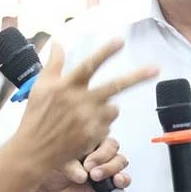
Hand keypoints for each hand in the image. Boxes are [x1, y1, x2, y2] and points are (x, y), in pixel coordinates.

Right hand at [15, 39, 156, 172]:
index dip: (105, 52)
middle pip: (115, 86)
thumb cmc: (35, 115)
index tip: (120, 41)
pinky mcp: (94, 136)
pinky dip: (101, 123)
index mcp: (67, 86)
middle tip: (156, 68)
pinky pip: (108, 125)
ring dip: (107, 107)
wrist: (33, 150)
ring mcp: (89, 120)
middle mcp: (80, 102)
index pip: (90, 65)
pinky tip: (85, 127)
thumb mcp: (41, 86)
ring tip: (87, 113)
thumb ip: (54, 62)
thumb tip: (57, 41)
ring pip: (114, 108)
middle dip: (138, 76)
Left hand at [42, 137, 130, 191]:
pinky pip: (124, 177)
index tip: (86, 160)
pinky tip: (115, 182)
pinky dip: (123, 180)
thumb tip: (82, 175)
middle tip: (90, 169)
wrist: (54, 190)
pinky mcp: (112, 179)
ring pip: (120, 160)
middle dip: (102, 158)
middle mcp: (99, 148)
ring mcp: (107, 163)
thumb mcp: (57, 162)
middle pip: (112, 146)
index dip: (94, 144)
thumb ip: (70, 165)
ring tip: (95, 177)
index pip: (99, 131)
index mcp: (87, 136)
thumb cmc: (54, 169)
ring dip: (110, 169)